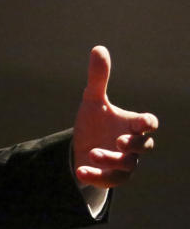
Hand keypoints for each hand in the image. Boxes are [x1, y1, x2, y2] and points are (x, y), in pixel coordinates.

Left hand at [73, 46, 158, 187]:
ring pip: (126, 165)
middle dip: (133, 145)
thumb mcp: (92, 100)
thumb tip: (99, 48)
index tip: (142, 123)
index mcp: (131, 124)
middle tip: (119, 141)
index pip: (147, 124)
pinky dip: (96, 176)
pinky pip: (110, 180)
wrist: (82, 146)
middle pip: (142, 147)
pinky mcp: (112, 177)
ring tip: (92, 152)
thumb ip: (98, 78)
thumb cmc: (95, 122)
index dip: (147, 124)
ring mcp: (124, 163)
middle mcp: (131, 145)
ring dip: (111, 160)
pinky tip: (81, 171)